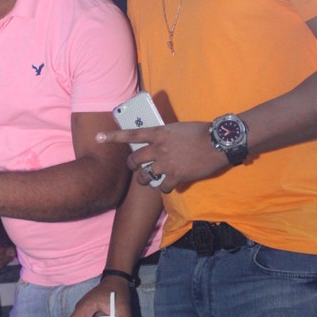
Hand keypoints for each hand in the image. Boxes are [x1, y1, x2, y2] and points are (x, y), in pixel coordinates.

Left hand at [96, 122, 226, 191]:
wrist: (218, 142)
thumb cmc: (201, 132)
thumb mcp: (178, 128)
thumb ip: (165, 135)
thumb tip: (160, 142)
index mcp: (159, 133)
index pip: (131, 134)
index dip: (113, 136)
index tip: (98, 138)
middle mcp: (159, 148)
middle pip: (135, 160)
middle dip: (132, 166)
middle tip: (136, 168)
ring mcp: (167, 163)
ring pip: (145, 176)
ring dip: (145, 179)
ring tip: (149, 179)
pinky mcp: (177, 176)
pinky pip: (162, 187)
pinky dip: (164, 187)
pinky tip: (169, 185)